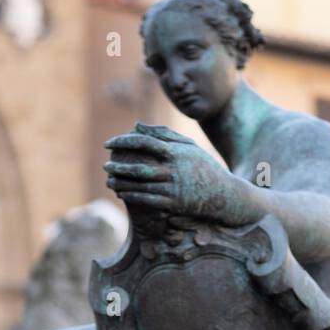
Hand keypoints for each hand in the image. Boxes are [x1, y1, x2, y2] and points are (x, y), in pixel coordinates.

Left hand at [104, 125, 233, 221]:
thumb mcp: (187, 146)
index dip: (124, 142)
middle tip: (105, 165)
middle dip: (118, 166)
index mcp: (175, 152)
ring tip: (109, 180)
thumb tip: (136, 125)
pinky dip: (131, 197)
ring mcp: (172, 188)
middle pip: (138, 167)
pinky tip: (121, 194)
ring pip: (140, 186)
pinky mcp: (173, 204)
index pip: (144, 142)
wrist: (223, 194)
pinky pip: (146, 201)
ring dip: (121, 183)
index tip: (109, 144)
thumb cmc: (203, 166)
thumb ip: (162, 134)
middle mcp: (172, 170)